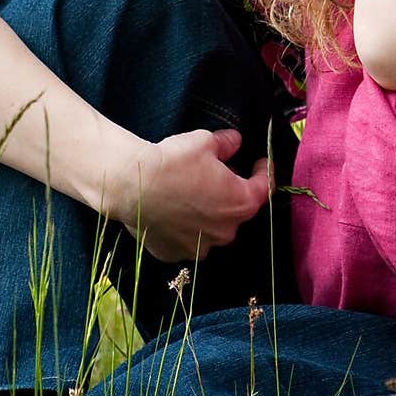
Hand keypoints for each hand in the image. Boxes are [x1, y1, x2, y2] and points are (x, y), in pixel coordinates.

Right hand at [106, 127, 271, 263]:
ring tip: (191, 193)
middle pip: (236, 210)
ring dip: (208, 213)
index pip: (263, 188)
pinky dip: (184, 227)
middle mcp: (225, 232)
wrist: (131, 185)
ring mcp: (199, 247)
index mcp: (240, 203)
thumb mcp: (205, 142)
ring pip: (211, 228)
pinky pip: (186, 240)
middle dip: (231, 192)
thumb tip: (234, 141)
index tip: (260, 162)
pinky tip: (172, 210)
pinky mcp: (174, 253)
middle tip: (217, 174)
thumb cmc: (173, 162)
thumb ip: (226, 143)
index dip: (264, 172)